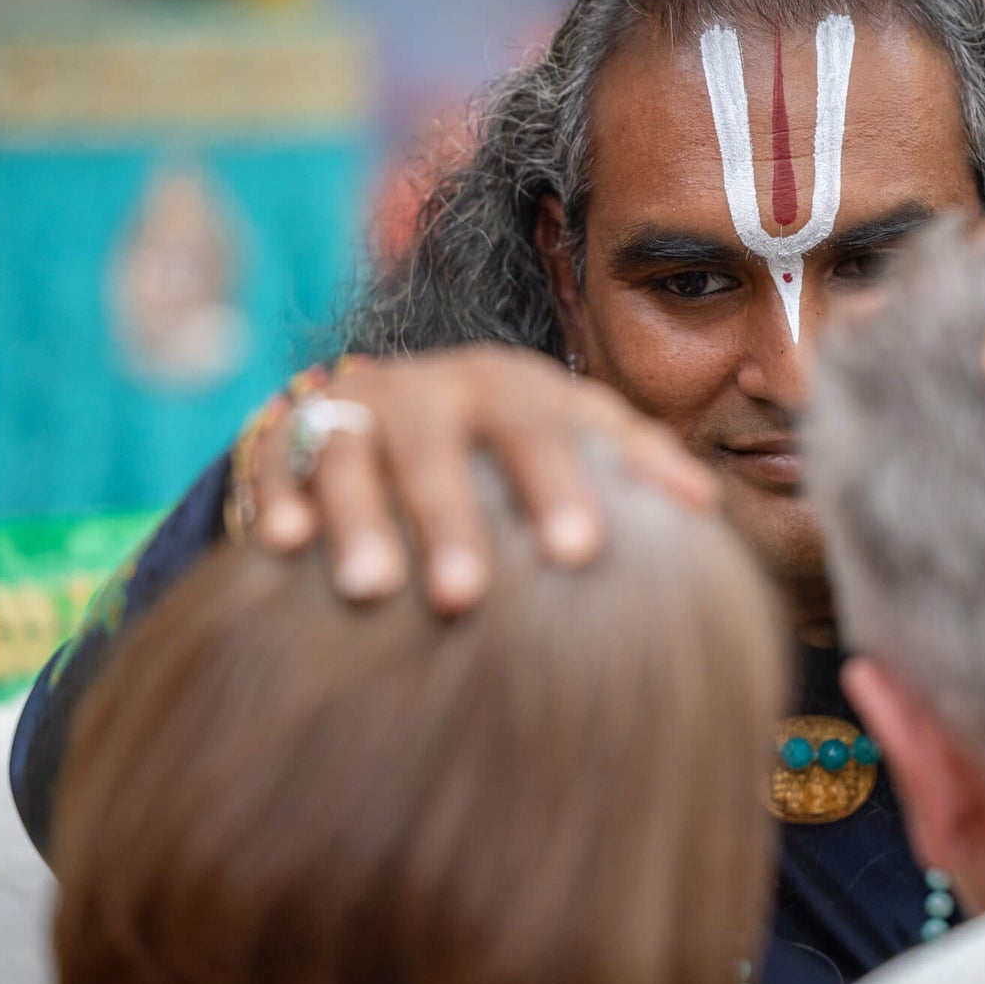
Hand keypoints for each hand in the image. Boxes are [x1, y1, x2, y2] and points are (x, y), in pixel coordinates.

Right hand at [243, 345, 718, 613]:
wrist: (389, 411)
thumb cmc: (504, 448)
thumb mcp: (566, 437)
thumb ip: (632, 461)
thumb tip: (704, 505)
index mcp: (513, 388)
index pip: (545, 426)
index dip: (561, 482)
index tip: (584, 553)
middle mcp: (435, 391)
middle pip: (444, 443)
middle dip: (453, 516)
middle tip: (465, 595)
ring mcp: (360, 410)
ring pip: (356, 456)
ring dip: (361, 520)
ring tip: (371, 588)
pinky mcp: (292, 436)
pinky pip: (280, 462)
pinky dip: (281, 499)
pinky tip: (284, 545)